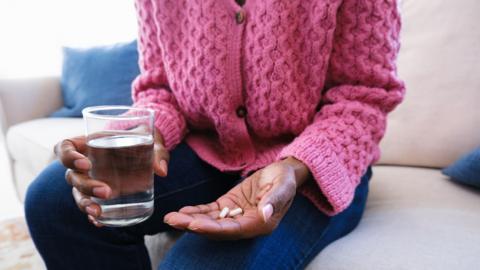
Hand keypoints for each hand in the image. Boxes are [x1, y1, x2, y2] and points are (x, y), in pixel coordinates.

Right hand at [55, 130, 167, 226]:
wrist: (148, 150)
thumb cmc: (144, 140)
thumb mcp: (152, 140)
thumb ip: (157, 152)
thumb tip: (161, 170)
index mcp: (89, 143)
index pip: (65, 147)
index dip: (69, 156)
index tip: (86, 164)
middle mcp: (85, 164)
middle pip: (72, 176)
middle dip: (86, 186)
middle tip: (107, 191)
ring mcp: (91, 180)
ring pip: (78, 194)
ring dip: (85, 204)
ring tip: (98, 212)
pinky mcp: (100, 195)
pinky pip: (90, 206)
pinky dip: (93, 216)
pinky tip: (100, 222)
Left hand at [163, 157, 309, 239]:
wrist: (284, 172)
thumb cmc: (285, 179)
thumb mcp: (284, 186)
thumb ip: (275, 199)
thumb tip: (265, 214)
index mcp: (260, 223)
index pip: (233, 230)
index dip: (213, 229)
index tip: (195, 225)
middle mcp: (246, 224)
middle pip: (217, 229)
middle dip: (195, 226)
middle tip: (174, 222)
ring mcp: (236, 215)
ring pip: (211, 221)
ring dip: (190, 220)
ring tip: (170, 218)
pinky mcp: (230, 205)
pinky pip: (211, 211)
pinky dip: (196, 212)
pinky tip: (181, 212)